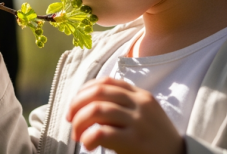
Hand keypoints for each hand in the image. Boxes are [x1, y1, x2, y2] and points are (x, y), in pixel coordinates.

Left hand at [67, 77, 184, 153]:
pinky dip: (88, 138)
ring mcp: (138, 122)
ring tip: (78, 135)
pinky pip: (102, 133)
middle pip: (98, 92)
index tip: (75, 105)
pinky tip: (88, 145)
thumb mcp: (144, 115)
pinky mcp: (135, 141)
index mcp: (140, 96)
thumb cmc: (155, 141)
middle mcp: (139, 104)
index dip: (84, 90)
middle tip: (71, 120)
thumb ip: (124, 105)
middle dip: (77, 104)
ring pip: (97, 109)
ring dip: (80, 122)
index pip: (106, 82)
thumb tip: (89, 104)